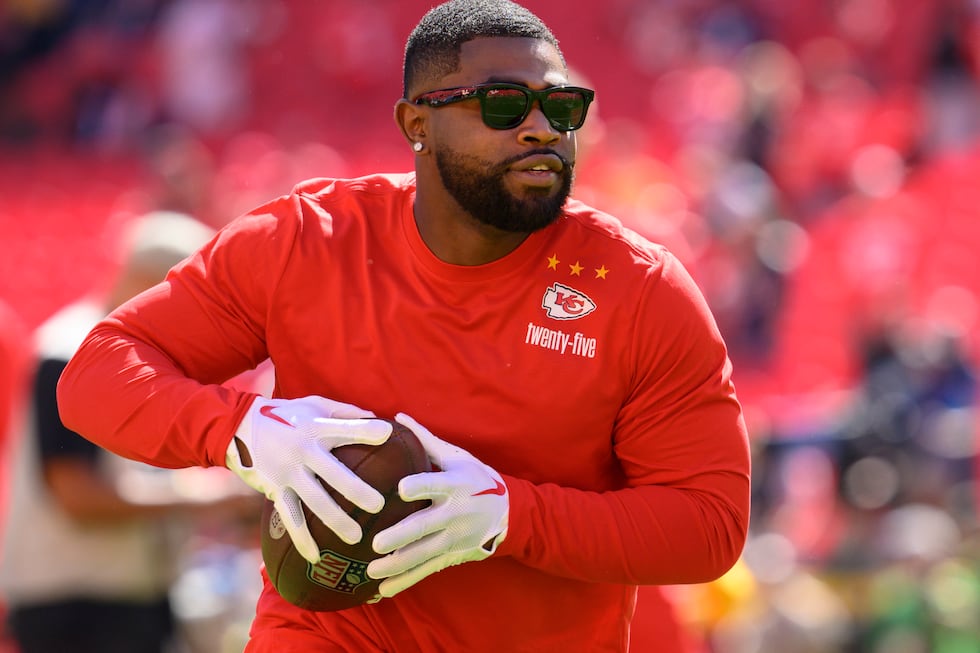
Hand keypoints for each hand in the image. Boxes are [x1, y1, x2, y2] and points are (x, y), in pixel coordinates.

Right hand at [225, 396, 391, 562]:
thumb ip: (346, 412)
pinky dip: (301, 539)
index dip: (365, 431)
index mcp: (316, 428)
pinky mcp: (276, 490)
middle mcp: (303, 451)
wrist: (239, 425)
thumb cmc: (287, 414)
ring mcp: (288, 473)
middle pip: (333, 473)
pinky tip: (315, 557)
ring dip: (335, 520)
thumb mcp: (315, 405)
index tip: (387, 434)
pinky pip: (290, 518)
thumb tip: (379, 419)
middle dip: (355, 490)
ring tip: (356, 537)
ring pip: (314, 500)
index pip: (344, 429)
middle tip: (378, 505)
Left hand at [367, 413, 508, 597]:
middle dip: (401, 536)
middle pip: (425, 526)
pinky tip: (383, 591)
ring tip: (372, 571)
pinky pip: (426, 570)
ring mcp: (454, 537)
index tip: (401, 488)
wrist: (510, 512)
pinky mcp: (452, 555)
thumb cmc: (477, 478)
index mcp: (455, 484)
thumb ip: (426, 440)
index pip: (435, 485)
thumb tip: (398, 417)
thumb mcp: (457, 457)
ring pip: (423, 553)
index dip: (420, 486)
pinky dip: (405, 581)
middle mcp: (454, 513)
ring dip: (397, 565)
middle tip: (377, 543)